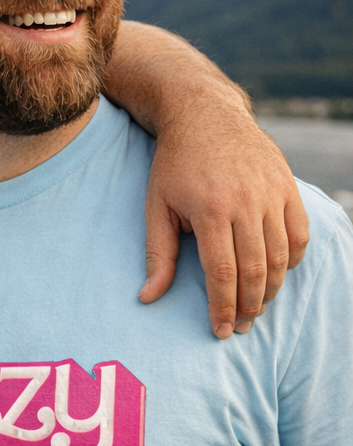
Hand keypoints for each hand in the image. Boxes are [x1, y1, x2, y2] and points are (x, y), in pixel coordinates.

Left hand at [141, 103, 308, 337]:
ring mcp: (271, 192)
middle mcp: (245, 201)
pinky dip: (290, 260)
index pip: (222, 272)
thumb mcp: (155, 206)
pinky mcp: (287, 186)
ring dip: (271, 289)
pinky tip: (276, 275)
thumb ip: (157, 253)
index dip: (223, 307)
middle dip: (249, 306)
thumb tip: (147, 298)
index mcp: (209, 208)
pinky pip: (298, 234)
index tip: (221, 330)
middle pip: (255, 270)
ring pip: (280, 256)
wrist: (204, 115)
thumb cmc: (174, 166)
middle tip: (241, 326)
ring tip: (256, 307)